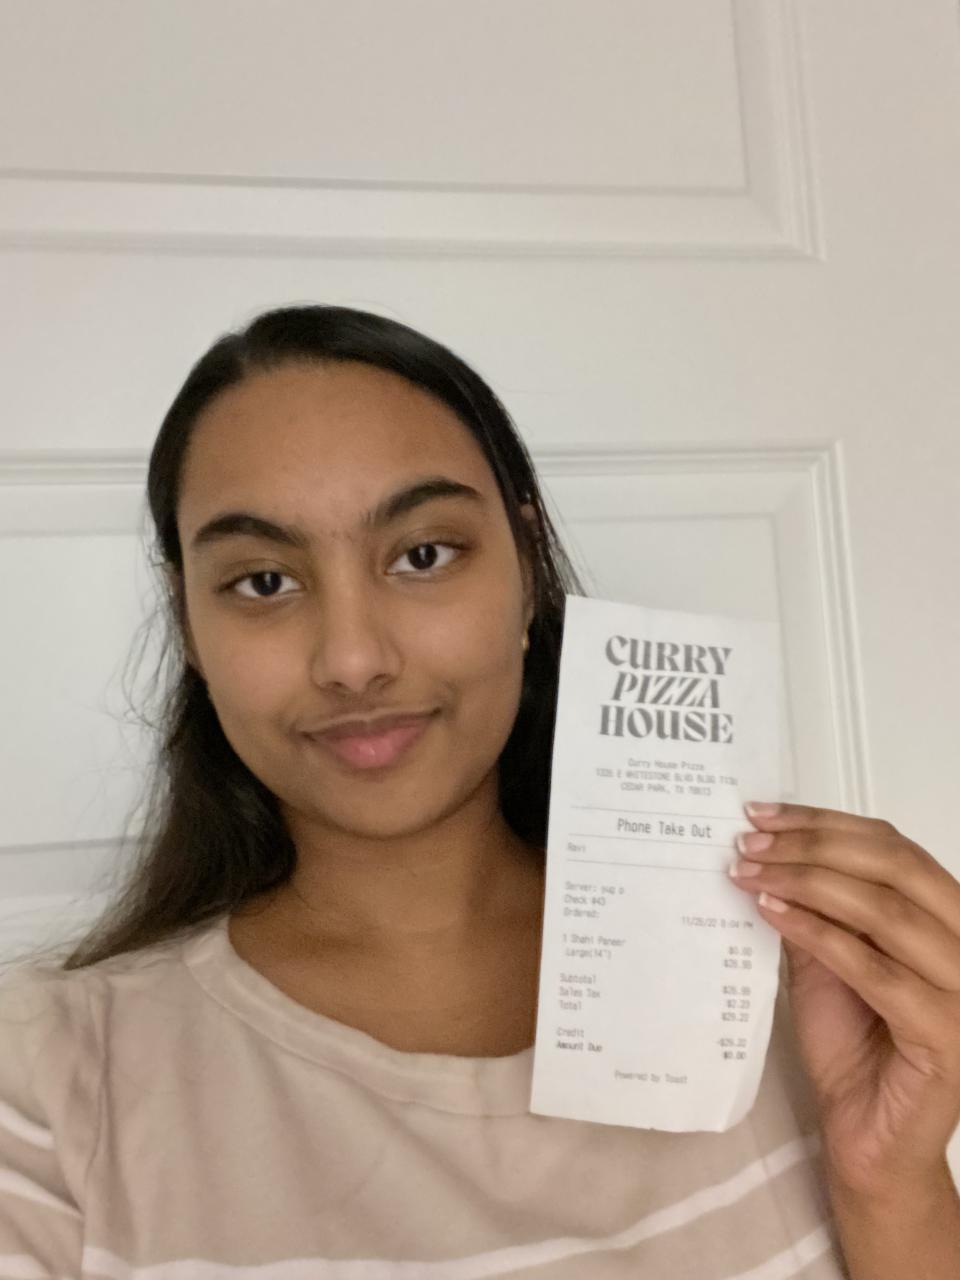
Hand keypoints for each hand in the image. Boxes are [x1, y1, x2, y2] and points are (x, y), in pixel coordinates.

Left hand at [729, 802, 959, 1202]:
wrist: (868, 1136)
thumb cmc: (852, 1045)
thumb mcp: (823, 959)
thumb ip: (813, 907)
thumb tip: (765, 849)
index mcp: (944, 916)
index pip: (892, 847)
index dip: (825, 822)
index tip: (762, 813)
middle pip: (893, 867)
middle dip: (813, 845)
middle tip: (749, 841)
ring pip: (886, 912)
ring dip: (807, 882)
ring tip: (749, 872)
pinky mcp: (947, 1035)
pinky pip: (877, 970)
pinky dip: (819, 934)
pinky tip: (772, 913)